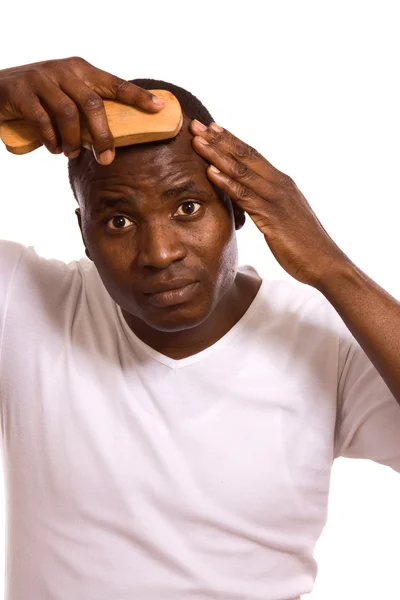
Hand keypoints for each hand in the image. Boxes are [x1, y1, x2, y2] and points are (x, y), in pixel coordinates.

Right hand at [0, 57, 164, 163]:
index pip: (115, 84)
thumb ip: (87, 108)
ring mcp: (41, 78)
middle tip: (106, 158)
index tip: (158, 108)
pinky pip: (42, 120)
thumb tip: (114, 138)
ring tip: (73, 153)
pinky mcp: (21, 91)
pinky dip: (51, 139)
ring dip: (74, 140)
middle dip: (103, 135)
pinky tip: (54, 148)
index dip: (137, 96)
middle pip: (92, 103)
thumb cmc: (41, 98)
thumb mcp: (67, 94)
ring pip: (68, 113)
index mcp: (81, 70)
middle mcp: (64, 70)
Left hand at [190, 119, 349, 287]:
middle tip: (197, 125)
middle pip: (245, 155)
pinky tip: (210, 173)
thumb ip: (266, 204)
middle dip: (219, 139)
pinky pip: (245, 196)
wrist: (324, 262)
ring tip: (197, 141)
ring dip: (217, 155)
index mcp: (282, 183)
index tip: (212, 127)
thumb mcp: (282, 217)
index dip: (231, 140)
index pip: (252, 155)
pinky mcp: (272, 216)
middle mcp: (279, 184)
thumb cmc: (303, 244)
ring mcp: (276, 199)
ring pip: (242, 171)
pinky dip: (227, 183)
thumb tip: (249, 200)